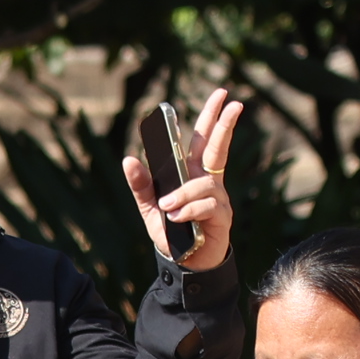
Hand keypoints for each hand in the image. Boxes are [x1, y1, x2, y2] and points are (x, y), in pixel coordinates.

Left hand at [122, 88, 247, 274]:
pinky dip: (188, 209)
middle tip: (231, 98)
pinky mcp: (221, 216)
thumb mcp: (148, 207)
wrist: (184, 261)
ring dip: (183, 193)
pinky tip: (176, 217)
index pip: (202, 140)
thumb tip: (129, 158)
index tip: (217, 97)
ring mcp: (218, 197)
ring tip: (166, 206)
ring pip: (204, 183)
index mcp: (192, 174)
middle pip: (217, 145)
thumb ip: (140, 184)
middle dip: (223, 121)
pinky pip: (207, 204)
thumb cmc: (171, 232)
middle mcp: (208, 180)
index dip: (209, 119)